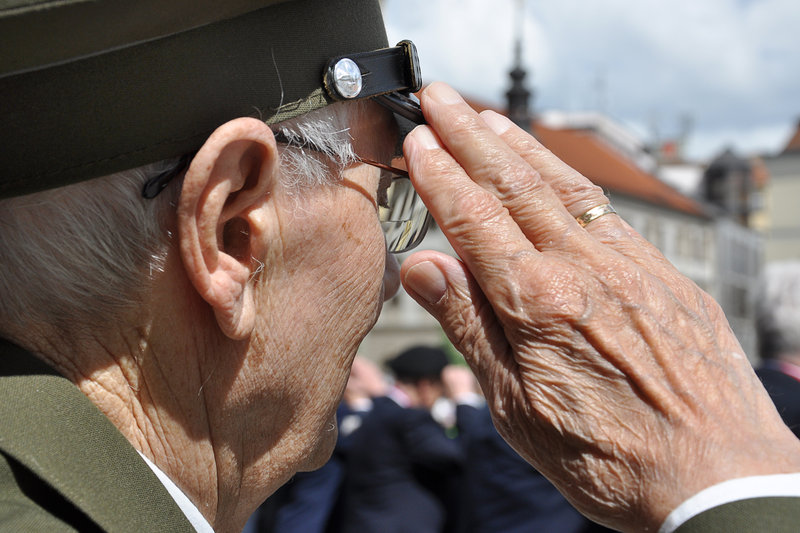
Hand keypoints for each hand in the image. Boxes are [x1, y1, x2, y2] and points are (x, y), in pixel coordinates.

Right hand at [400, 82, 799, 530]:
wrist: (715, 476)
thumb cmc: (611, 457)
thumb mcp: (516, 408)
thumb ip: (469, 327)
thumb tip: (423, 267)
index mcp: (538, 305)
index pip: (474, 220)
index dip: (440, 176)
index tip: (417, 142)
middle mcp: (584, 271)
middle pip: (514, 186)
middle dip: (470, 136)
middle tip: (439, 99)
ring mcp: (629, 266)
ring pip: (563, 189)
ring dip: (520, 147)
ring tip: (488, 117)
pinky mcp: (663, 274)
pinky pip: (606, 212)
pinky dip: (570, 180)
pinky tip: (555, 170)